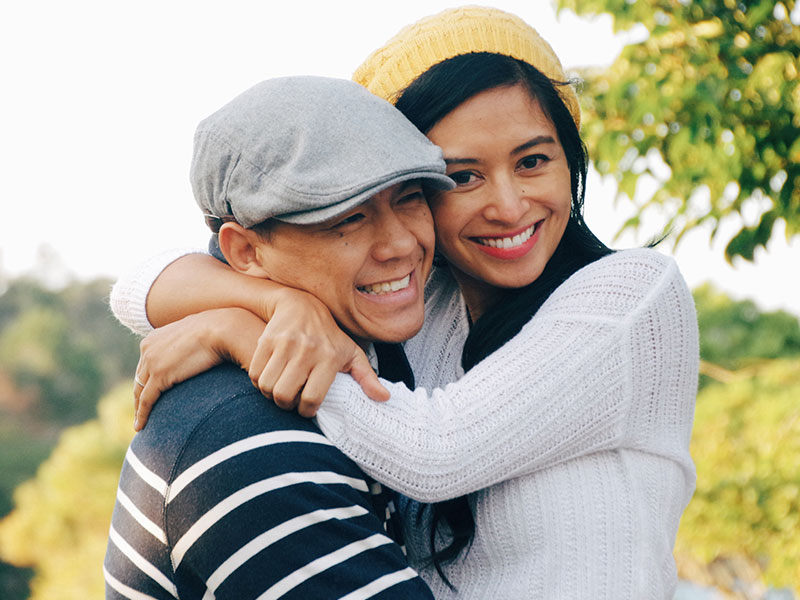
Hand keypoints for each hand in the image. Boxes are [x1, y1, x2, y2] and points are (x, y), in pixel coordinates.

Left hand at [133, 308, 264, 430]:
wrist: (222, 329)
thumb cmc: (218, 330)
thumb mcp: (196, 335)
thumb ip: (190, 344)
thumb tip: (201, 351)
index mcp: (155, 337)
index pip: (146, 363)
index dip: (147, 379)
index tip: (149, 392)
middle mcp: (148, 348)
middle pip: (140, 377)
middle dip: (140, 394)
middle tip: (141, 411)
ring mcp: (152, 361)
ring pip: (140, 390)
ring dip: (139, 408)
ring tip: (140, 423)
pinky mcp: (160, 375)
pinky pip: (147, 400)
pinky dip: (142, 414)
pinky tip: (141, 426)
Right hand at [249, 288, 388, 416]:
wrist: (302, 304)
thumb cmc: (330, 336)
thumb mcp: (352, 353)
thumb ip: (367, 378)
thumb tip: (385, 399)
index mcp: (330, 358)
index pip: (312, 399)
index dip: (307, 411)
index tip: (307, 408)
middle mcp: (308, 350)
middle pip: (284, 396)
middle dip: (285, 405)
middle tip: (290, 400)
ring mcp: (285, 344)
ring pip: (267, 386)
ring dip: (270, 394)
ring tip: (280, 389)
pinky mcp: (267, 340)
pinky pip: (255, 373)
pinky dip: (258, 380)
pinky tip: (270, 376)